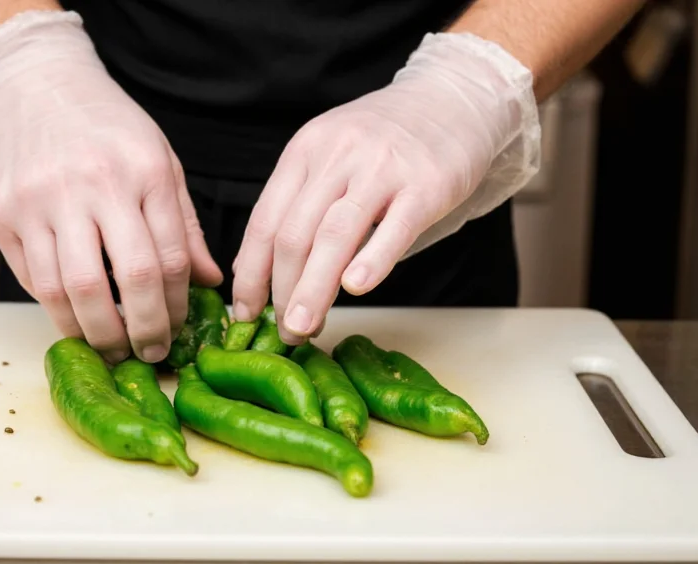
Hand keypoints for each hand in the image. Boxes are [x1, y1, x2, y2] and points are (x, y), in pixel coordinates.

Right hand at [0, 11, 221, 362]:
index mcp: (143, 171)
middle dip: (143, 330)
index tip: (177, 330)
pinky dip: (57, 309)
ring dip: (96, 332)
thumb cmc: (105, 124)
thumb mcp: (159, 160)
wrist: (33, 81)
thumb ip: (184, 224)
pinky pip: (33, 278)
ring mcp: (41, 200)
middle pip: (126, 280)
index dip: (176, 307)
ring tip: (112, 346)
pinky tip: (76, 317)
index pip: (168, 260)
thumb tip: (209, 281)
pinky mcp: (2, 213)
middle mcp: (92, 185)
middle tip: (149, 353)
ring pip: (71, 290)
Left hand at [231, 32, 539, 343]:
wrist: (453, 97)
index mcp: (305, 151)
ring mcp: (382, 169)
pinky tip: (356, 290)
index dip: (250, 274)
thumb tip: (259, 269)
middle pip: (294, 234)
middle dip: (281, 290)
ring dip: (314, 288)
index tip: (245, 313)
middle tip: (282, 332)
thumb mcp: (330, 156)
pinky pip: (394, 229)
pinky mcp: (426, 184)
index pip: (265, 221)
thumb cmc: (385, 140)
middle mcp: (337, 156)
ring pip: (335, 235)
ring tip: (304, 327)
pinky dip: (372, 261)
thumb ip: (299, 204)